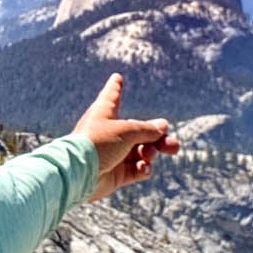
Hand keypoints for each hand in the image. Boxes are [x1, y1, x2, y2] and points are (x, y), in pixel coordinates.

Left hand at [72, 73, 180, 201]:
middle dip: (158, 138)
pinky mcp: (116, 174)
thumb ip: (148, 129)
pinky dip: (144, 168)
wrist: (79, 174)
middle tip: (173, 147)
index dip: (115, 87)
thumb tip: (163, 126)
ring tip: (148, 155)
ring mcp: (114, 154)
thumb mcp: (127, 130)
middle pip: (140, 131)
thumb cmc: (98, 143)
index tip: (116, 77)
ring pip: (142, 151)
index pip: (112, 96)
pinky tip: (143, 167)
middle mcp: (109, 132)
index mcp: (104, 113)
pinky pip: (137, 169)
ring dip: (151, 153)